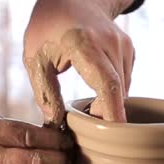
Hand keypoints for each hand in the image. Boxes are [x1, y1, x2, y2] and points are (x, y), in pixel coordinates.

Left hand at [24, 0, 135, 124]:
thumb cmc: (47, 29)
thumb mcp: (35, 59)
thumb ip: (44, 92)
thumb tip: (54, 123)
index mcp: (83, 44)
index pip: (106, 84)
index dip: (112, 112)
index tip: (113, 135)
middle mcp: (109, 43)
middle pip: (117, 92)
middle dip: (105, 114)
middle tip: (85, 123)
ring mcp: (122, 45)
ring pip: (123, 89)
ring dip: (109, 103)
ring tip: (88, 104)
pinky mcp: (128, 49)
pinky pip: (125, 81)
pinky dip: (113, 92)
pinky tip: (96, 87)